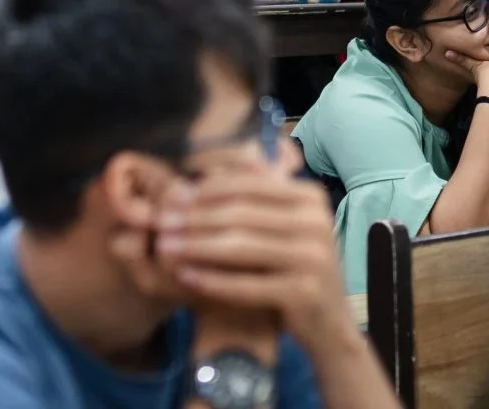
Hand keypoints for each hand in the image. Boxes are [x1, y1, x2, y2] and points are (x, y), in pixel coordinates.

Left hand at [154, 164, 353, 352]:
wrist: (328, 323)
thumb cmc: (293, 266)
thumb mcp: (280, 224)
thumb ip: (253, 194)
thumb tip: (209, 165)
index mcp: (309, 198)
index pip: (247, 185)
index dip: (205, 190)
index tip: (171, 197)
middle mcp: (316, 223)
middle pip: (240, 214)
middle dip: (194, 218)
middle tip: (160, 223)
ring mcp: (314, 259)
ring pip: (240, 247)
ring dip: (196, 246)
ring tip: (164, 248)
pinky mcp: (304, 294)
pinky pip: (247, 284)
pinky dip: (212, 279)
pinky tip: (185, 276)